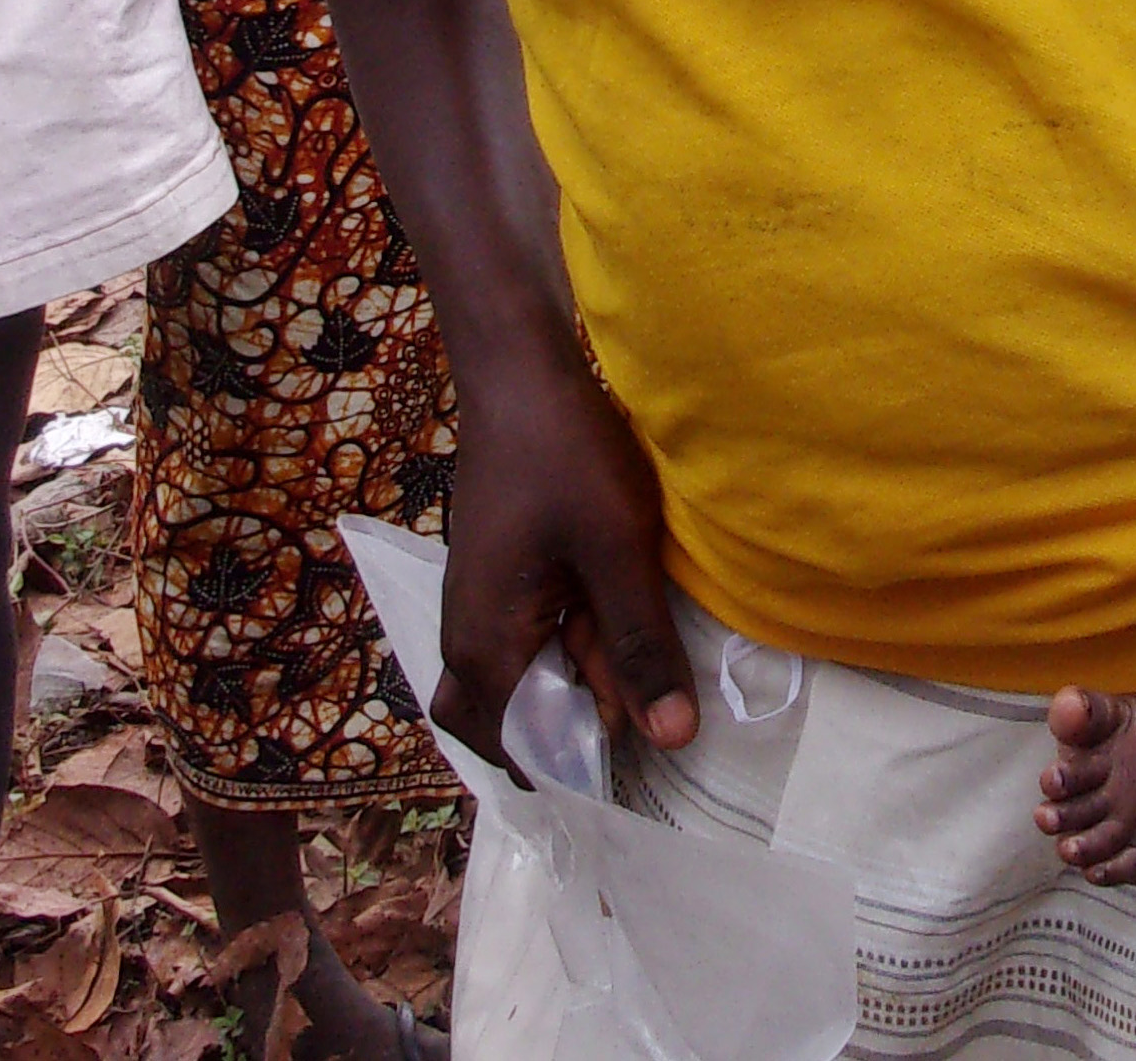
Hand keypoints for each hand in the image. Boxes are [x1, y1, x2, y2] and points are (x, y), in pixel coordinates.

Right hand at [435, 341, 698, 768]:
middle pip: (504, 723)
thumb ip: (640, 647)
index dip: (577, 763)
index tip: (636, 752)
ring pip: (514, 679)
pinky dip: (563, 644)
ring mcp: (475, 602)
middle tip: (631, 704)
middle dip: (566, 728)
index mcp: (485, 645)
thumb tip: (669, 740)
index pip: (519, 750)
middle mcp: (465, 635)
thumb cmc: (567, 455)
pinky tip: (611, 614)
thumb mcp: (618, 553)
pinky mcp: (494, 574)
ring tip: (629, 656)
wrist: (520, 371)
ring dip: (569, 681)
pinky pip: (520, 638)